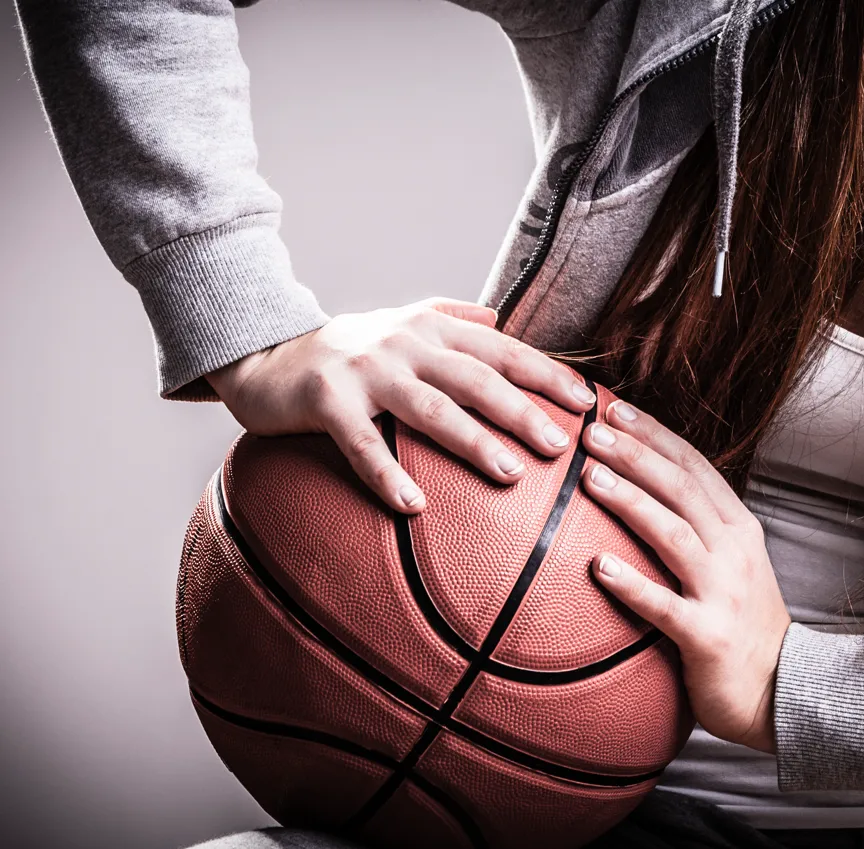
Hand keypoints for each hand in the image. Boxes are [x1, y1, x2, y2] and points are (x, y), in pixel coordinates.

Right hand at [206, 297, 596, 513]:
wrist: (264, 353)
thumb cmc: (348, 349)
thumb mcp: (401, 323)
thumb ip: (452, 318)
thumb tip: (501, 319)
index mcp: (431, 329)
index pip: (502, 351)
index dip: (547, 375)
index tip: (589, 403)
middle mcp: (404, 345)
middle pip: (476, 379)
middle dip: (522, 411)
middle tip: (561, 446)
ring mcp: (365, 371)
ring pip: (430, 408)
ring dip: (472, 441)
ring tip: (509, 474)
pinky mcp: (326, 403)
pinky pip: (362, 444)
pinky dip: (387, 475)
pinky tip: (413, 506)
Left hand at [578, 400, 791, 752]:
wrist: (785, 690)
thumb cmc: (743, 625)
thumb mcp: (732, 564)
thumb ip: (697, 527)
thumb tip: (644, 489)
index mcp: (739, 528)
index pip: (694, 466)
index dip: (654, 434)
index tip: (613, 408)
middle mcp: (734, 551)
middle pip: (681, 489)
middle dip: (635, 454)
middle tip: (591, 431)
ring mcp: (723, 592)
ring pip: (674, 534)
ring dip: (631, 501)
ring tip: (590, 478)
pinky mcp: (708, 635)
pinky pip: (664, 606)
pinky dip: (632, 584)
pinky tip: (598, 567)